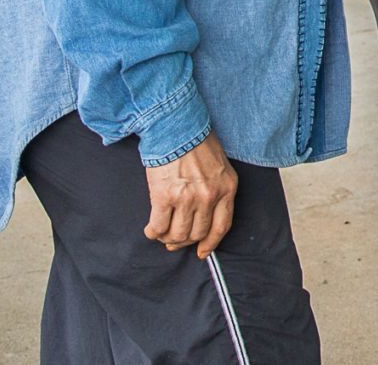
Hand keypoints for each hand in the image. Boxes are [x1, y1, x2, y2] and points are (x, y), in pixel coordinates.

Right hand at [143, 133, 237, 257]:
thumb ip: (216, 188)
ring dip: (168, 238)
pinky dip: (153, 232)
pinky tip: (150, 229)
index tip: (202, 252)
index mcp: (226, 188)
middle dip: (185, 242)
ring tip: (162, 234)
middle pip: (198, 233)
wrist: (176, 125)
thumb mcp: (219, 165)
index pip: (222, 226)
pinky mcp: (164, 197)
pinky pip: (158, 226)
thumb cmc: (196, 141)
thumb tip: (204, 214)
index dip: (210, 243)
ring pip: (178, 234)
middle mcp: (209, 196)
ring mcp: (187, 198)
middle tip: (174, 241)